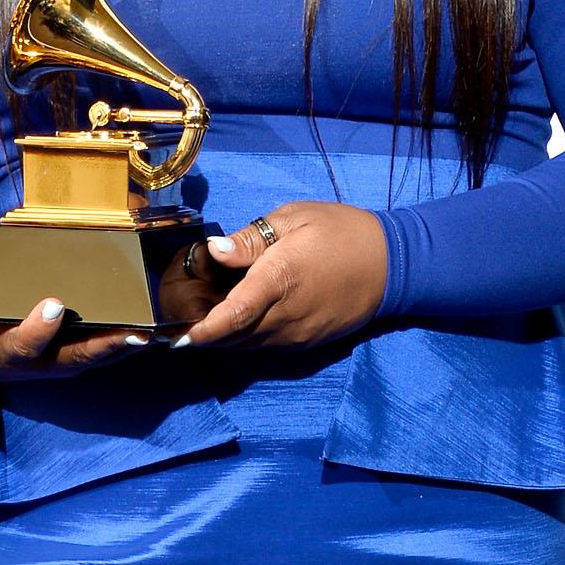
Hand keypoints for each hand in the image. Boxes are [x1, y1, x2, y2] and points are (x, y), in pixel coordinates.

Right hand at [0, 289, 144, 380]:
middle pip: (73, 359)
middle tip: (131, 333)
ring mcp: (59, 363)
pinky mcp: (74, 357)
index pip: (22, 345)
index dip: (37, 329)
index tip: (52, 305)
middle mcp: (37, 364)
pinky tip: (154, 333)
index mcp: (6, 353)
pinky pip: (104, 354)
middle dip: (102, 347)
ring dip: (124, 349)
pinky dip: (127, 346)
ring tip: (153, 334)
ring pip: (95, 360)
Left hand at [178, 200, 387, 350]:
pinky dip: (245, 337)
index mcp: (278, 281)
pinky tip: (236, 318)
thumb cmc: (340, 233)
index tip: (174, 333)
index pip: (229, 318)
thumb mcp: (294, 219)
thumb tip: (214, 251)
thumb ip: (251, 240)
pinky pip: (265, 346)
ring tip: (203, 316)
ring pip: (246, 345)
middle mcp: (285, 317)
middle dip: (203, 331)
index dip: (199, 330)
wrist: (390, 264)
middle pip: (231, 337)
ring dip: (223, 336)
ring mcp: (296, 335)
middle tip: (180, 314)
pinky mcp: (306, 343)